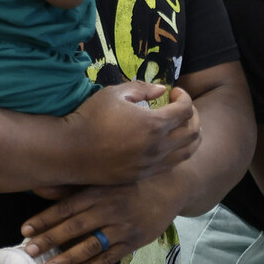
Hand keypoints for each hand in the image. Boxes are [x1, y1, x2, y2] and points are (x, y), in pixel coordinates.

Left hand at [20, 173, 183, 263]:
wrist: (172, 186)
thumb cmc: (130, 182)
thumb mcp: (104, 178)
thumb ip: (72, 185)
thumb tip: (38, 187)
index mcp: (99, 190)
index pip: (67, 207)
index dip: (45, 219)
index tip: (25, 230)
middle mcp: (110, 208)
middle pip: (75, 226)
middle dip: (51, 240)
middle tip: (29, 252)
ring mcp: (123, 227)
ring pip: (91, 245)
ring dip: (68, 258)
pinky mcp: (134, 242)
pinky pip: (109, 258)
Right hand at [52, 82, 199, 184]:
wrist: (70, 151)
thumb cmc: (90, 117)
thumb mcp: (114, 93)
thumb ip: (142, 88)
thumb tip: (161, 90)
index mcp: (154, 125)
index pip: (186, 110)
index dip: (185, 97)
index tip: (175, 92)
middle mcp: (158, 148)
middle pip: (194, 132)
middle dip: (193, 116)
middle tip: (182, 108)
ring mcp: (151, 165)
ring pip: (187, 152)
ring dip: (190, 136)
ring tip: (181, 127)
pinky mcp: (143, 176)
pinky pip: (171, 165)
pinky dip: (177, 151)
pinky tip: (167, 143)